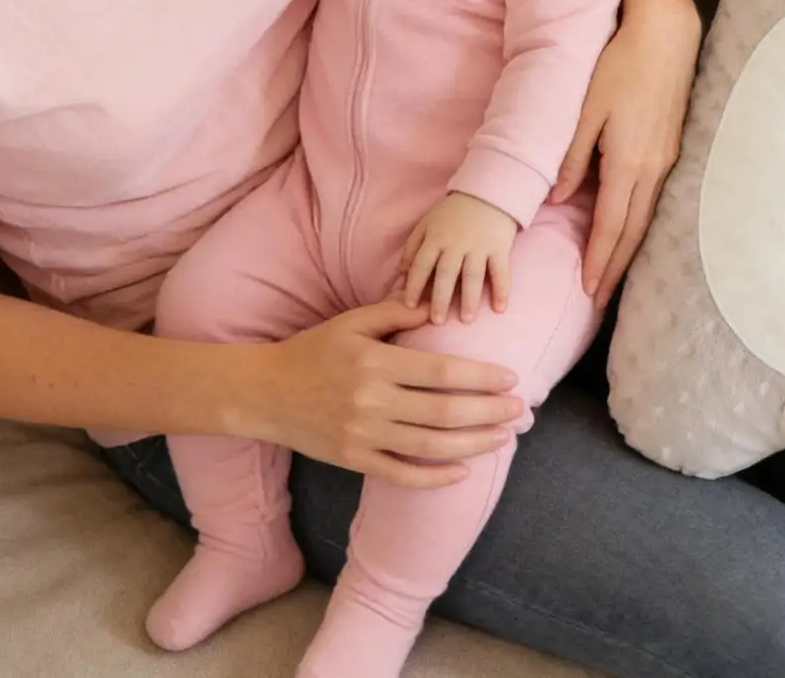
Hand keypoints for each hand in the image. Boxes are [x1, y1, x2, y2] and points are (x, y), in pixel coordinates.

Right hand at [244, 298, 523, 485]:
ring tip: (504, 437)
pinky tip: (463, 471)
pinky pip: (401, 474)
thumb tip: (438, 307)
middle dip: (489, 412)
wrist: (263, 393)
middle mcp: (371, 401)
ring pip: (430, 446)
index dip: (480, 377)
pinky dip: (434, 477)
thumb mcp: (351, 321)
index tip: (511, 378)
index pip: (440, 372)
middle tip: (522, 410)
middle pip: (443, 411)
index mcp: (375, 361)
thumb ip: (396, 311)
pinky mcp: (353, 461)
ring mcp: (362, 435)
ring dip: (474, 443)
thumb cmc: (313, 350)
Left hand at [399, 193, 517, 324]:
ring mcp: (480, 246)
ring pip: (473, 275)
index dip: (415, 285)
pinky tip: (500, 308)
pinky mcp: (500, 247)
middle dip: (441, 298)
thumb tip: (400, 275)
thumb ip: (413, 247)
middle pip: (447, 273)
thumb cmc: (453, 213)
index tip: (409, 306)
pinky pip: (501, 271)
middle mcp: (457, 244)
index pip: (422, 264)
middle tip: (437, 321)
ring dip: (470, 298)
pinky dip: (502, 290)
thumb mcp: (428, 223)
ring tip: (466, 319)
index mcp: (436, 238)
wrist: (488, 193)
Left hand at [551, 0, 700, 307]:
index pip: (610, 226)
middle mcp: (652, 168)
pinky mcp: (672, 148)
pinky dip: (640, 223)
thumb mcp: (585, 110)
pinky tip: (631, 231)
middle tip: (601, 299)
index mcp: (627, 162)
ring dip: (629, 250)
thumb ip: (571, 157)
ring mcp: (666, 159)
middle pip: (633, 232)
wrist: (665, 37)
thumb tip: (556, 199)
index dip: (599, 260)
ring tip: (614, 275)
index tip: (589, 291)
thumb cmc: (619, 66)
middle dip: (616, 268)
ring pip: (646, 218)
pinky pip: (655, 199)